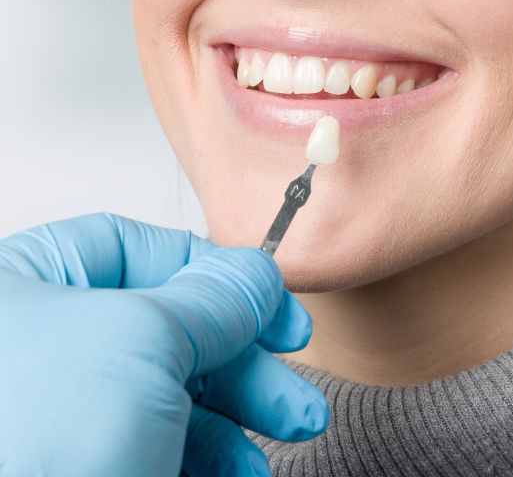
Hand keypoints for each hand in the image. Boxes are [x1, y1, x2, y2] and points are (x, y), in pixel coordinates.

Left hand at [0, 213, 328, 476]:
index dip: (214, 269)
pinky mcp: (77, 463)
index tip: (273, 303)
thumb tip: (256, 273)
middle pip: (167, 324)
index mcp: (26, 285)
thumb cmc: (36, 443)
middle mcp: (38, 343)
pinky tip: (243, 470)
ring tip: (294, 430)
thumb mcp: (147, 341)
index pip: (135, 248)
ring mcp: (57, 410)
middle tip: (293, 383)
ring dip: (242, 410)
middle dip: (246, 357)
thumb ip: (215, 297)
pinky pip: (154, 441)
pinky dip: (209, 454)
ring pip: (169, 389)